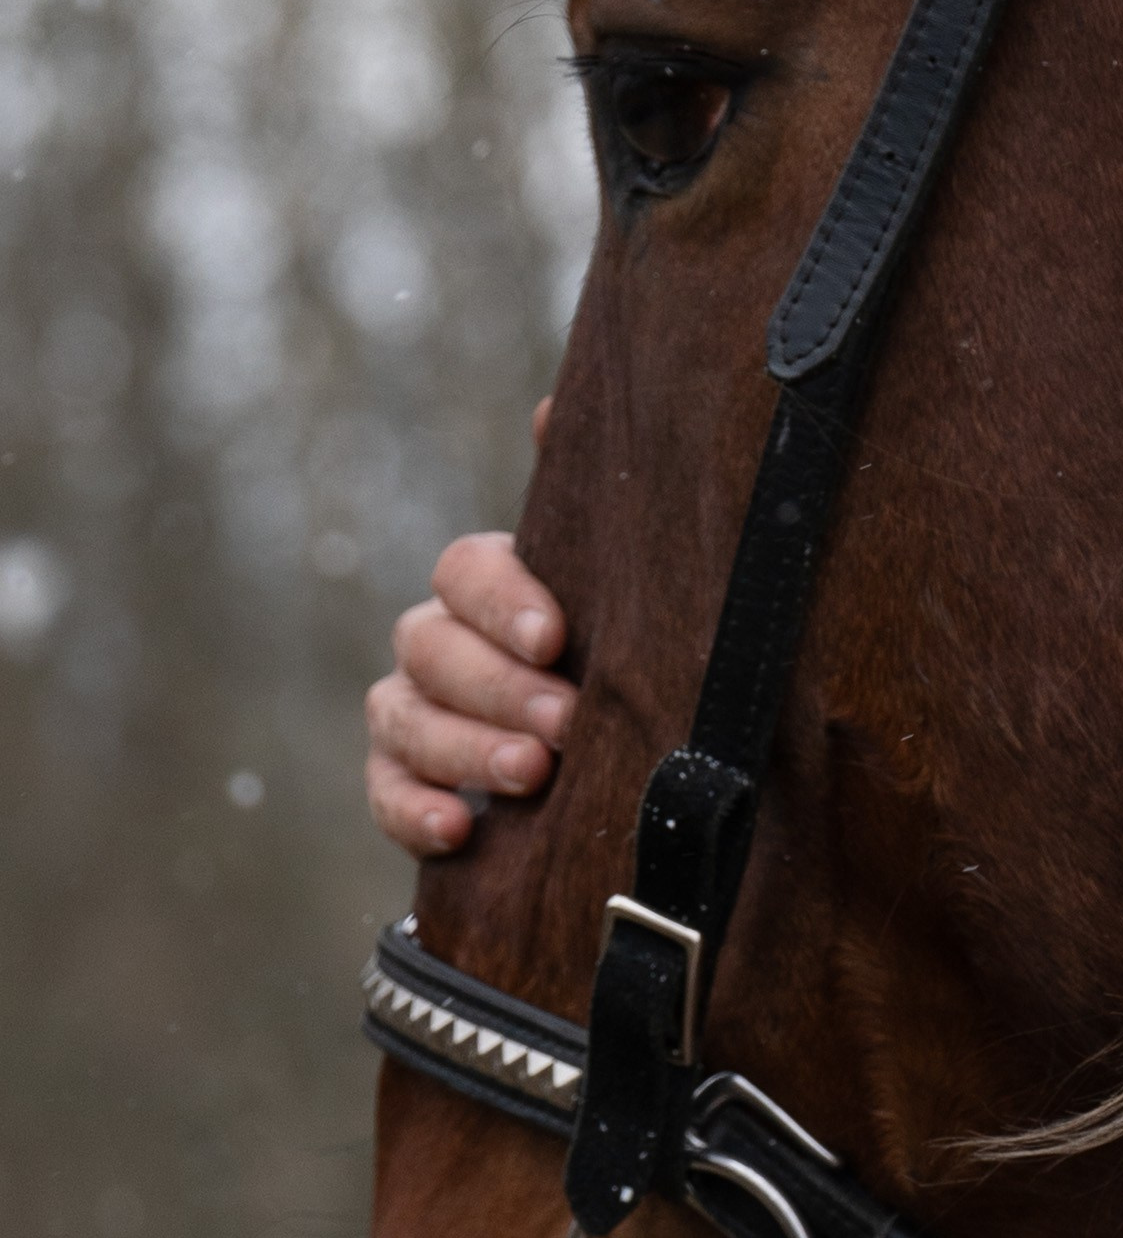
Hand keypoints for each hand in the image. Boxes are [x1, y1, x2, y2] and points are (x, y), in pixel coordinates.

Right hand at [364, 407, 574, 859]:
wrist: (612, 755)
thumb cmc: (617, 653)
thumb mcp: (622, 586)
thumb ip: (591, 503)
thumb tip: (559, 407)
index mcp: (491, 587)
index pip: (466, 571)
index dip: (503, 600)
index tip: (556, 637)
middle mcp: (440, 643)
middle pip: (430, 646)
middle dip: (499, 686)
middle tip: (566, 722)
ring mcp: (413, 714)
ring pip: (404, 719)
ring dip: (465, 749)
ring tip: (533, 774)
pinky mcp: (404, 786)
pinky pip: (384, 794)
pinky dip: (414, 812)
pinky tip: (460, 830)